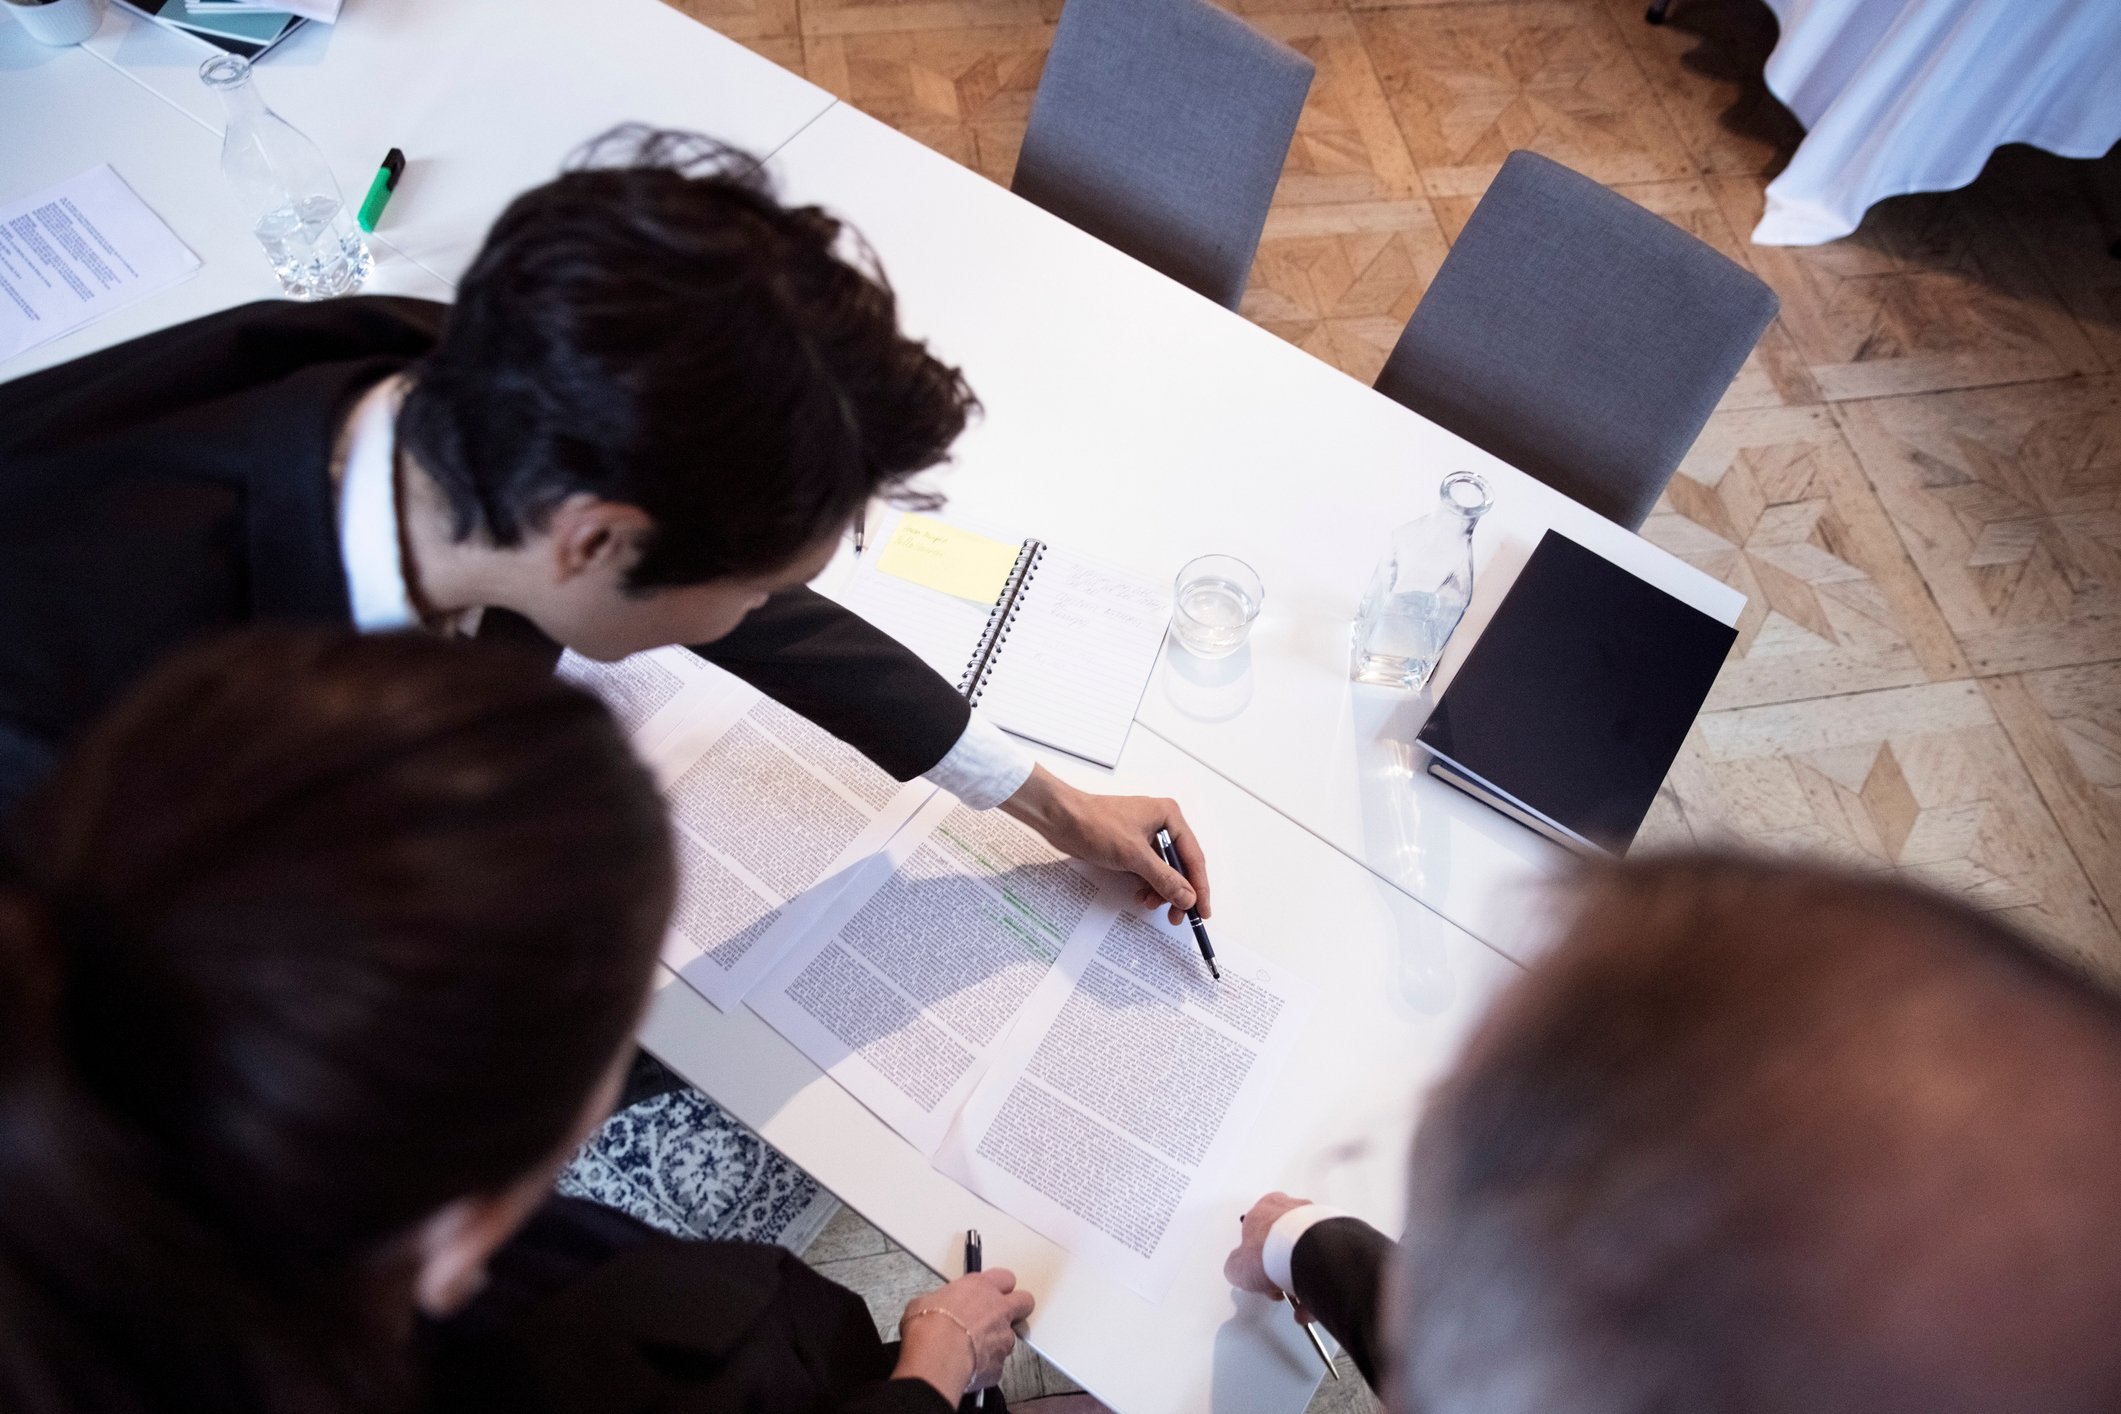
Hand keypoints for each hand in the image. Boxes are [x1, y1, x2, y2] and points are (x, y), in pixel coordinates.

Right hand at [894, 1270, 1035, 1400]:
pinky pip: (997, 1364)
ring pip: (1010, 1337)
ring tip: (976, 1348)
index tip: (993, 1291)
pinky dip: (986, 1366)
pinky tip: (970, 1367)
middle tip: (1001, 1315)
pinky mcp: (999, 1365)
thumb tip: (934, 1307)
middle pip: (1024, 1302)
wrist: (936, 1356)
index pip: (1005, 1278)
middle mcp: (998, 1310)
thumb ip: (941, 1301)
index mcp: (981, 1287)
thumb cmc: (929, 1326)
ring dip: (997, 1341)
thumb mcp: (924, 1301)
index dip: (1001, 1286)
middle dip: (1017, 1308)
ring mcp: (1003, 1338)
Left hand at [1000, 765, 1210, 923]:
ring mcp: (1146, 836)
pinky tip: (1140, 896)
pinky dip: (1147, 885)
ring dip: (1160, 891)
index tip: (1202, 911)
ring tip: (1150, 904)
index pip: (1194, 857)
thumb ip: (1164, 878)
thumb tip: (1188, 898)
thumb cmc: (1096, 825)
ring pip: (1164, 871)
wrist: (1061, 819)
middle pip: (1181, 866)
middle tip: (1177, 917)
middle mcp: (1162, 824)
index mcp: (1169, 816)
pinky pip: (1148, 871)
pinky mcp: (1131, 847)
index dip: (1200, 887)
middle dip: (1178, 892)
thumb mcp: (1134, 855)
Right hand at [1224, 1191, 1313, 1298]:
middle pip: (1282, 1240)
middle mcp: (1290, 1209)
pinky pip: (1323, 1259)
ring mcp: (1314, 1219)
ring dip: (1299, 1275)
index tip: (1258, 1271)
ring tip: (1297, 1295)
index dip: (1256, 1255)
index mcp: (1264, 1209)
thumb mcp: (1237, 1267)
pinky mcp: (1334, 1234)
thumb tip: (1240, 1272)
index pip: (1256, 1229)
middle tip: (1277, 1283)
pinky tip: (1311, 1297)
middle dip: (1279, 1266)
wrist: (1306, 1255)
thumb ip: (1236, 1267)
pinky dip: (1318, 1279)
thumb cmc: (1270, 1252)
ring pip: (1304, 1250)